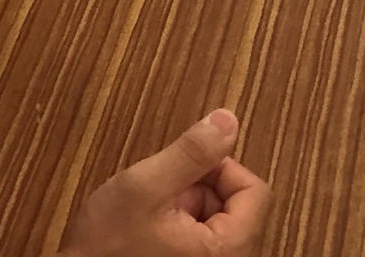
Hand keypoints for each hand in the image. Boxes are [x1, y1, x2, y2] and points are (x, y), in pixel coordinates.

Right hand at [60, 110, 271, 256]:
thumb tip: (227, 121)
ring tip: (152, 214)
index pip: (255, 190)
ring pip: (216, 213)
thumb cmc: (109, 246)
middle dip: (197, 187)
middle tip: (161, 196)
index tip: (183, 169)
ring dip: (186, 201)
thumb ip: (190, 153)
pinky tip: (152, 227)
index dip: (219, 167)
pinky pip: (202, 229)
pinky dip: (179, 217)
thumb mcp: (146, 186)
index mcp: (227, 250)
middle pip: (236, 201)